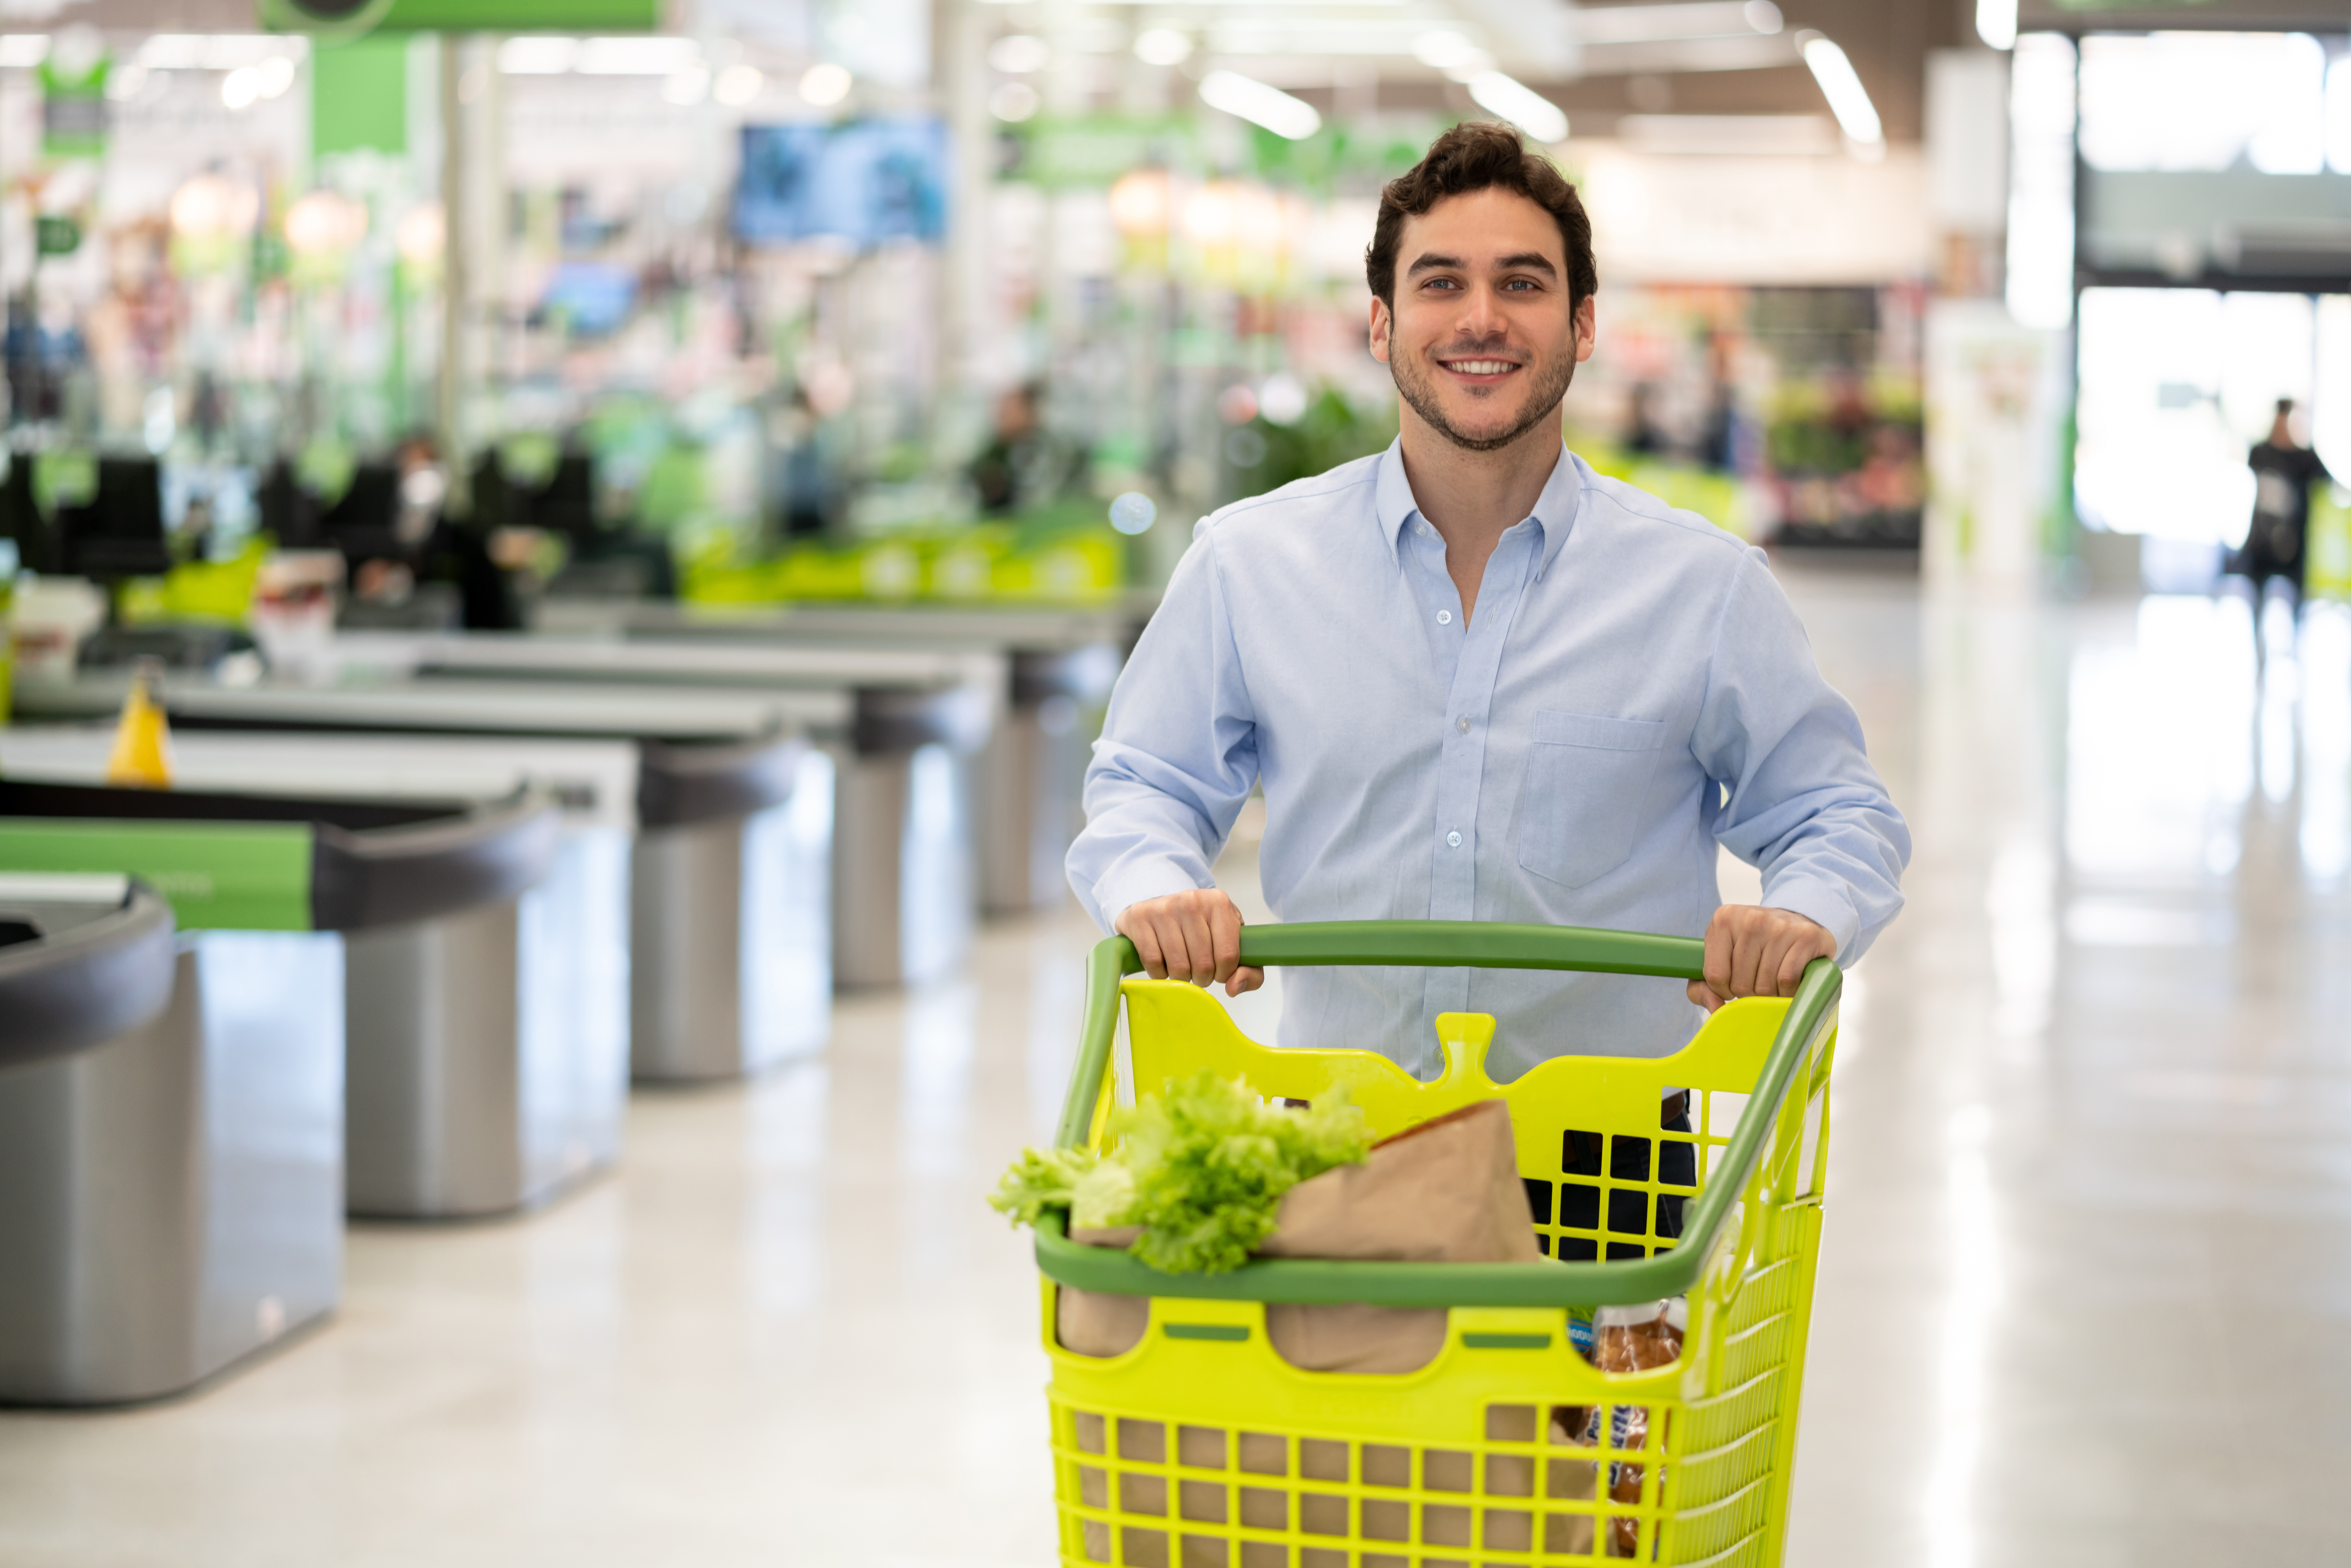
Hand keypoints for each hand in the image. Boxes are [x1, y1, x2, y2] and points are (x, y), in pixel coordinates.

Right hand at [1114, 888, 1264, 997]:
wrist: (1160, 906)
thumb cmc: (1200, 929)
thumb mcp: (1232, 943)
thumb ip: (1249, 971)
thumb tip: (1234, 988)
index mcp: (1219, 903)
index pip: (1228, 955)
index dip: (1224, 974)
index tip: (1218, 972)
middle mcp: (1191, 900)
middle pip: (1203, 964)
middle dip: (1202, 978)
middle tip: (1198, 971)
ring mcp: (1164, 907)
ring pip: (1178, 966)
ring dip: (1181, 977)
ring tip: (1182, 967)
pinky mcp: (1140, 917)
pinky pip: (1153, 963)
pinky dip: (1159, 973)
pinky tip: (1163, 963)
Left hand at [1688, 905, 1833, 1012]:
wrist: (1797, 923)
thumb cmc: (1755, 945)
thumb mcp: (1723, 958)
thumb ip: (1703, 987)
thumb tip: (1715, 1008)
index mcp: (1723, 920)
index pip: (1715, 975)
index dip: (1723, 991)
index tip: (1732, 986)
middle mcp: (1751, 918)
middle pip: (1740, 982)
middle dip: (1748, 993)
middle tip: (1757, 982)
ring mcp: (1779, 926)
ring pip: (1765, 985)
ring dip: (1769, 995)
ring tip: (1773, 982)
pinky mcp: (1805, 936)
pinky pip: (1787, 980)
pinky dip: (1787, 991)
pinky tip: (1788, 983)